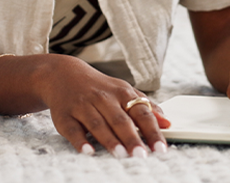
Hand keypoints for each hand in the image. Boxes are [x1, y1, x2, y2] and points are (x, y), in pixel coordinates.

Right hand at [42, 56, 170, 156]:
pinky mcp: (64, 116)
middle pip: (119, 119)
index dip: (152, 131)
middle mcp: (102, 98)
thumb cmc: (98, 87)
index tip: (161, 149)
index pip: (140, 112)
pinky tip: (88, 151)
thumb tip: (167, 123)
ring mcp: (82, 106)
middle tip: (141, 155)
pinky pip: (73, 129)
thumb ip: (145, 106)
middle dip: (131, 138)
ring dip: (109, 140)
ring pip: (97, 124)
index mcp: (121, 92)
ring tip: (121, 155)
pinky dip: (80, 141)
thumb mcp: (122, 90)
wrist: (61, 74)